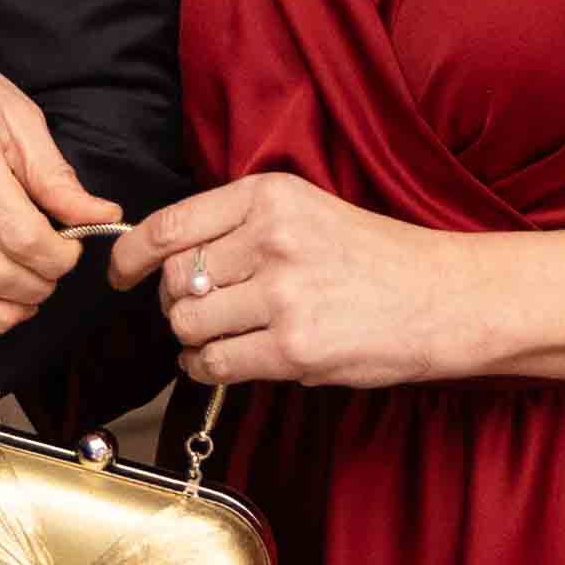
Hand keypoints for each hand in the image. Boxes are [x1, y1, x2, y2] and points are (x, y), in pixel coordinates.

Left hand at [109, 171, 479, 389]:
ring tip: (221, 339)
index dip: (130, 256)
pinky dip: (206, 369)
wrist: (446, 297)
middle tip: (201, 312)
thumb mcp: (307, 212)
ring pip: (189, 325)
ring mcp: (283, 295)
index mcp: (269, 196)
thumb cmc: (376, 258)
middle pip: (176, 281)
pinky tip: (224, 363)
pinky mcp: (295, 348)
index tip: (119, 274)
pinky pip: (216, 364)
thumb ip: (240, 226)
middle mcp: (272, 238)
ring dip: (193, 340)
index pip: (170, 225)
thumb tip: (166, 259)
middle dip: (177, 304)